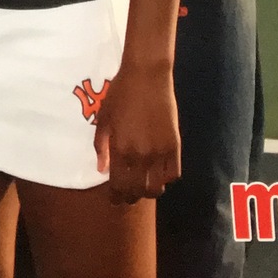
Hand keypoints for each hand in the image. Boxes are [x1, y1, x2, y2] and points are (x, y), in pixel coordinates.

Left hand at [94, 63, 180, 203]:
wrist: (147, 77)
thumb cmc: (120, 94)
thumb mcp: (103, 118)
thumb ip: (101, 146)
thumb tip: (102, 170)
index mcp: (121, 149)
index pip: (118, 184)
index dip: (115, 196)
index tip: (113, 200)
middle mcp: (141, 156)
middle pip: (137, 190)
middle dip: (130, 197)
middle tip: (125, 196)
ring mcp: (160, 152)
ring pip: (157, 187)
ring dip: (148, 191)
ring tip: (142, 187)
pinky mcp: (175, 146)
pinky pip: (173, 174)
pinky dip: (166, 179)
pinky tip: (158, 175)